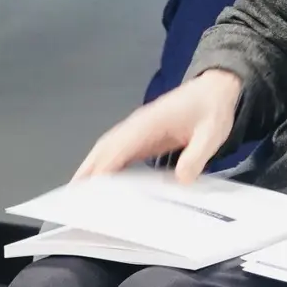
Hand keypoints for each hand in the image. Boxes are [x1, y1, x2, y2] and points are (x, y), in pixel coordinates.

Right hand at [73, 69, 243, 183]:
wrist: (215, 88)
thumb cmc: (212, 109)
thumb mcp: (212, 133)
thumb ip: (196, 156)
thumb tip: (181, 180)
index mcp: (149, 123)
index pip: (119, 148)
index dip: (103, 169)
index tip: (90, 191)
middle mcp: (137, 125)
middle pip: (104, 148)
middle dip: (87, 171)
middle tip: (72, 198)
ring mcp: (137, 130)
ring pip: (107, 149)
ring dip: (91, 169)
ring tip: (78, 196)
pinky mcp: (143, 136)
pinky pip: (119, 152)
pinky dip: (106, 166)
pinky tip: (102, 185)